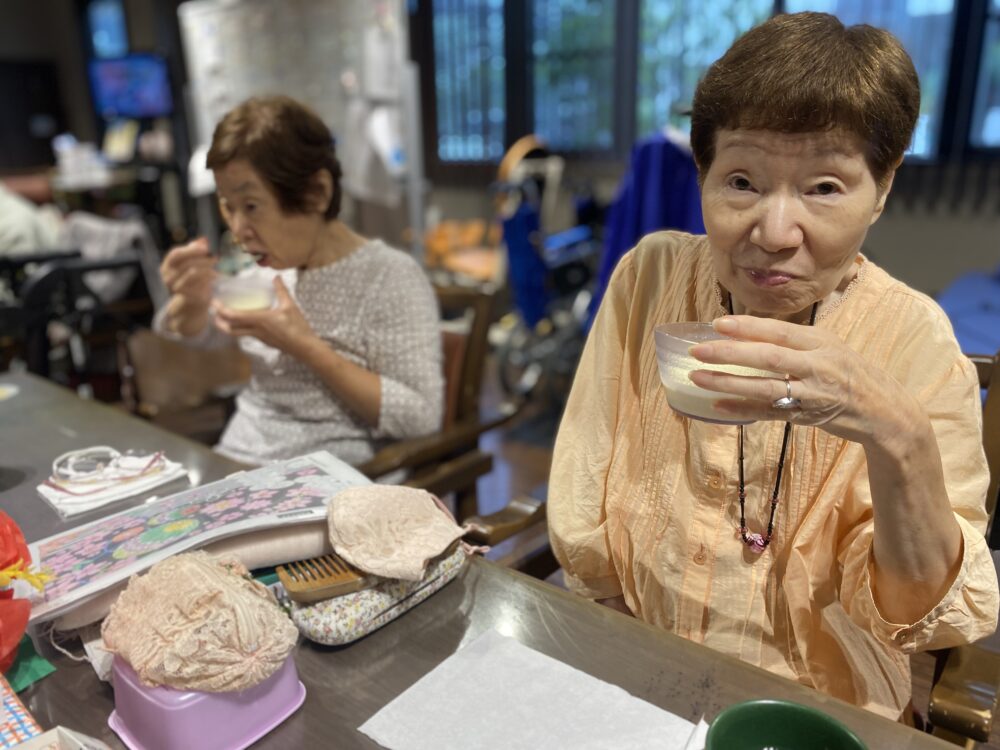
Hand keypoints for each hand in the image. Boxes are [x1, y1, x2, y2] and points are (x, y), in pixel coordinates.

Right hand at [160, 237, 216, 310]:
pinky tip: (215, 276)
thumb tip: (203, 240)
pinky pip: (199, 284)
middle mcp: (167, 277)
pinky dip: (209, 279)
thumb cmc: (192, 278)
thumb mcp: (193, 262)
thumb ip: (196, 251)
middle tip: (216, 258)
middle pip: (186, 263)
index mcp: (166, 266)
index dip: (191, 249)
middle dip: (203, 259)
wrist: (192, 301)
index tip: (206, 247)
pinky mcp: (185, 296)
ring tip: (216, 269)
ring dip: (207, 269)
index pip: (175, 254)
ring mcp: (175, 287)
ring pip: (193, 273)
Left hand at [212, 277, 316, 354]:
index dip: (221, 310)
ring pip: (236, 334)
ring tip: (223, 318)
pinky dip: (238, 328)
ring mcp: (258, 337)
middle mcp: (256, 330)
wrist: (304, 347)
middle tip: (213, 312)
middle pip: (230, 329)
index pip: (234, 316)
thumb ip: (281, 290)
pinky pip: (246, 334)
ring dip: (226, 327)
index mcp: (260, 320)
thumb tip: (276, 277)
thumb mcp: (290, 306)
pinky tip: (242, 322)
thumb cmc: (297, 327)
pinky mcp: (263, 341)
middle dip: (218, 322)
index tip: (214, 302)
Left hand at [688, 315, 915, 447]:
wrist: (884, 411)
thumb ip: (795, 340)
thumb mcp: (829, 346)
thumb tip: (750, 328)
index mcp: (820, 342)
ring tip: (698, 377)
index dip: (747, 327)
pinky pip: (768, 413)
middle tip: (698, 350)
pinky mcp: (805, 417)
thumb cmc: (849, 372)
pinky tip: (717, 406)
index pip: (779, 331)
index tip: (717, 324)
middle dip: (730, 353)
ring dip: (728, 382)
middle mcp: (817, 366)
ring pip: (764, 388)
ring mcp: (811, 394)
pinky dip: (741, 409)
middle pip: (768, 357)